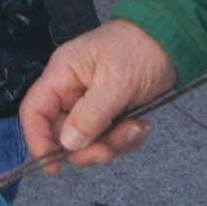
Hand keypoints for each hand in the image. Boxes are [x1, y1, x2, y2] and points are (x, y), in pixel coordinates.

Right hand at [19, 19, 173, 168]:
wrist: (172, 39)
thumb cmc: (141, 48)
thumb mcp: (116, 83)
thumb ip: (90, 115)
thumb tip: (68, 143)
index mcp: (63, 74)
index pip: (34, 111)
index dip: (38, 140)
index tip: (53, 166)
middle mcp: (72, 89)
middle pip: (62, 133)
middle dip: (87, 147)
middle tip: (109, 150)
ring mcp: (91, 102)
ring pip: (87, 139)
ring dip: (112, 143)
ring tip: (135, 129)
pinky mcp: (110, 110)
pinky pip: (107, 136)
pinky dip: (124, 138)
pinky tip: (140, 126)